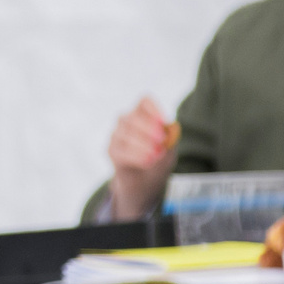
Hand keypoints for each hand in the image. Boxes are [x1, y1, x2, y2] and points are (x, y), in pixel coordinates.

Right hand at [106, 94, 177, 219]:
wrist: (145, 182)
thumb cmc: (158, 158)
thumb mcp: (170, 148)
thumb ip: (171, 138)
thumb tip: (171, 127)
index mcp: (143, 114)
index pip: (144, 102)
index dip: (153, 109)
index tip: (163, 122)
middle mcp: (127, 121)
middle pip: (133, 117)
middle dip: (148, 128)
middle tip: (161, 140)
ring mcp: (117, 135)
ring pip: (125, 134)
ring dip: (142, 145)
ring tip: (156, 155)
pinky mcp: (111, 150)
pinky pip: (120, 151)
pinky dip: (136, 156)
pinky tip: (148, 161)